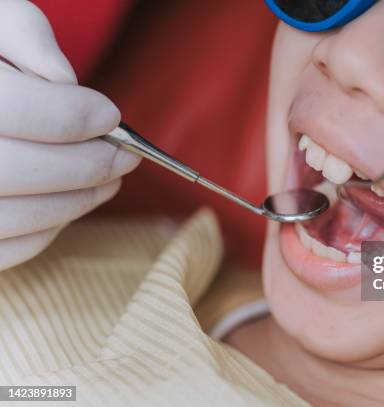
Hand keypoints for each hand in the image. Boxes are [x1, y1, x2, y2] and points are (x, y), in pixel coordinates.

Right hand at [0, 0, 140, 269]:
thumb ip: (26, 36)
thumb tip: (66, 83)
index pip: (13, 110)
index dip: (72, 116)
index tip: (111, 116)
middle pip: (17, 170)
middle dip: (87, 165)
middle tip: (125, 156)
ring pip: (15, 217)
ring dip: (77, 202)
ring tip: (110, 179)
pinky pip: (6, 250)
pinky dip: (48, 231)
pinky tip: (69, 204)